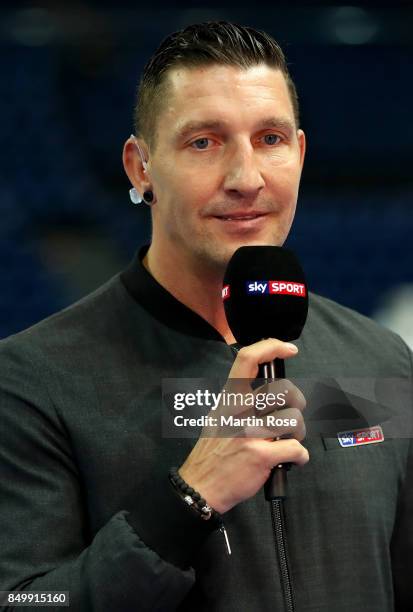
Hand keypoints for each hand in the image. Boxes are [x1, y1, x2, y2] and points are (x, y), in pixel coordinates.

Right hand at [179, 338, 308, 513]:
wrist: (201, 486)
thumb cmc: (212, 452)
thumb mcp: (218, 416)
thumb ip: (238, 401)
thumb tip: (264, 388)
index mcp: (229, 398)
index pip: (248, 359)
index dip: (272, 347)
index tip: (289, 349)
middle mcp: (239, 411)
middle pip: (283, 389)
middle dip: (297, 401)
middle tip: (291, 412)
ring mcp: (249, 432)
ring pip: (294, 419)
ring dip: (298, 432)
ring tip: (288, 439)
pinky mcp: (261, 455)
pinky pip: (296, 449)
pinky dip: (299, 457)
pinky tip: (291, 459)